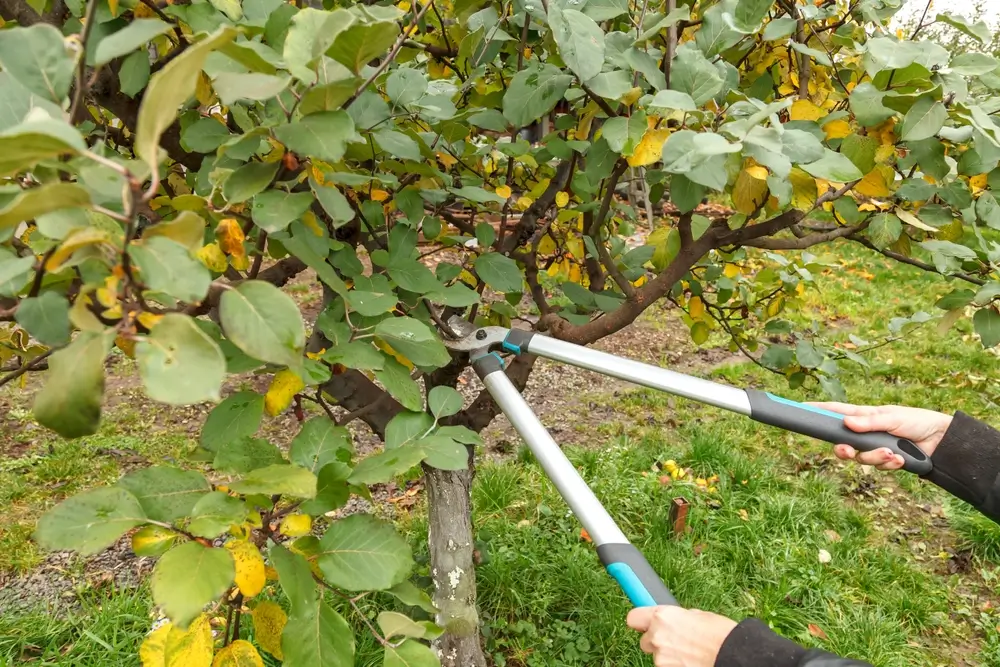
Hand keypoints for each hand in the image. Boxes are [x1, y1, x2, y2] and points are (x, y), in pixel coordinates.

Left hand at [626, 606, 736, 666]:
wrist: (732, 656)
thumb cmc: (720, 634)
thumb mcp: (698, 616)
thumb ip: (679, 617)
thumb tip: (674, 620)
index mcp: (662, 617)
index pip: (633, 618)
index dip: (641, 621)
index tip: (645, 623)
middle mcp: (657, 637)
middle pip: (645, 640)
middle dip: (657, 641)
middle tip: (675, 640)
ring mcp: (661, 658)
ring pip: (657, 656)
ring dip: (668, 655)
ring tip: (690, 653)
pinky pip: (666, 666)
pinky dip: (675, 665)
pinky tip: (691, 661)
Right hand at [810, 402, 952, 469]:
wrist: (943, 441)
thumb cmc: (916, 420)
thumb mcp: (892, 418)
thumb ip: (869, 422)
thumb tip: (846, 423)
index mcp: (863, 417)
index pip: (835, 412)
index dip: (818, 411)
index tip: (801, 408)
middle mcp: (865, 433)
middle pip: (841, 443)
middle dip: (842, 450)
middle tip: (846, 451)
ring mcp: (875, 448)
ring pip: (861, 459)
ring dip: (875, 458)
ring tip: (891, 454)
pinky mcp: (887, 462)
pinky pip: (879, 468)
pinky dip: (889, 465)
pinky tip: (900, 459)